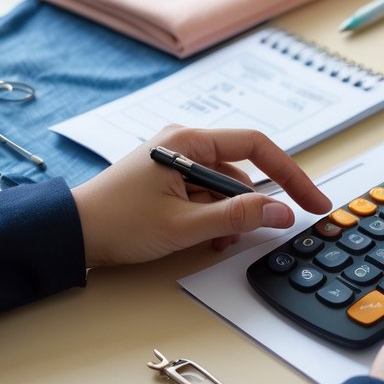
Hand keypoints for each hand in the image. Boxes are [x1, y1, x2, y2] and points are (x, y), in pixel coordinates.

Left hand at [71, 126, 330, 267]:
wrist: (70, 234)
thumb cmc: (118, 224)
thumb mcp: (185, 225)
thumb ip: (238, 218)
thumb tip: (283, 213)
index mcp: (188, 141)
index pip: (258, 147)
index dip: (292, 175)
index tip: (313, 202)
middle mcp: (184, 143)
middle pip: (242, 171)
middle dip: (248, 206)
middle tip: (245, 236)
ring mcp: (175, 160)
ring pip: (225, 187)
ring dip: (227, 217)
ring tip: (209, 242)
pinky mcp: (168, 177)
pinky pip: (207, 194)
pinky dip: (211, 217)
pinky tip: (199, 237)